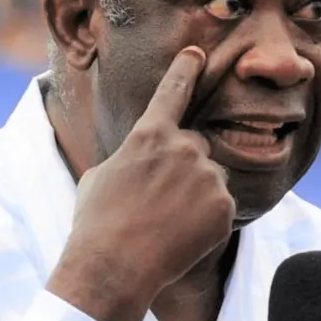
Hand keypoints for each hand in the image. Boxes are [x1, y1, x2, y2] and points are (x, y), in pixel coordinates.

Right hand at [47, 47, 235, 320]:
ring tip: (167, 223)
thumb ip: (130, 157)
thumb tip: (140, 160)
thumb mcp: (101, 176)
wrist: (114, 266)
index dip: (185, 70)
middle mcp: (184, 147)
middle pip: (196, 147)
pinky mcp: (224, 205)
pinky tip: (182, 236)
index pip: (172, 92)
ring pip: (210, 178)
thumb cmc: (96, 222)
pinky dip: (207, 220)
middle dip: (185, 166)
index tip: (197, 53)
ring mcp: (207, 176)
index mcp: (149, 134)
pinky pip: (221, 206)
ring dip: (196, 194)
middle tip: (161, 200)